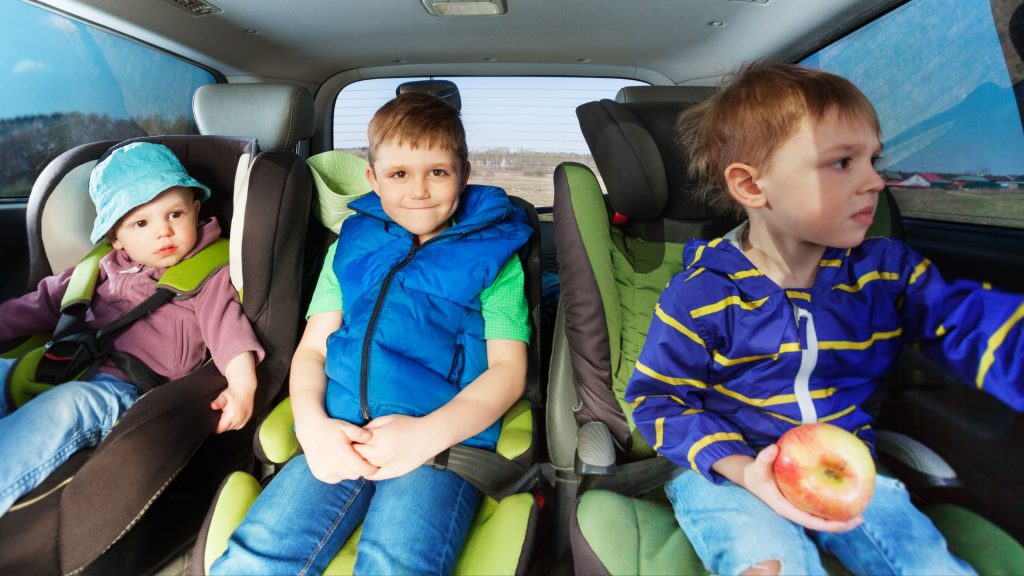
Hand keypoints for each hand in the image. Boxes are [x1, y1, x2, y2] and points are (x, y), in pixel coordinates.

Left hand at [210, 384, 253, 433]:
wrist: (245, 388)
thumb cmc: (233, 392)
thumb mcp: (223, 397)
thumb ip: (217, 402)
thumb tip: (212, 406)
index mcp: (231, 416)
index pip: (219, 429)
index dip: (215, 425)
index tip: (216, 417)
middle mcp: (238, 420)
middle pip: (225, 429)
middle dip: (222, 423)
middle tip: (223, 412)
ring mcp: (244, 420)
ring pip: (232, 427)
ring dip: (229, 422)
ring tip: (229, 411)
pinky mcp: (247, 419)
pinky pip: (238, 425)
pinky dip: (235, 421)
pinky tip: (235, 413)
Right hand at [296, 415, 377, 482]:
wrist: (310, 432)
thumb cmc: (331, 428)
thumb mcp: (346, 427)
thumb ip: (360, 433)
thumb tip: (371, 437)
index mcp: (341, 455)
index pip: (362, 470)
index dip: (371, 469)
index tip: (375, 466)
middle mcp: (333, 466)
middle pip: (355, 474)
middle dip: (360, 468)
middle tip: (358, 457)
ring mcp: (326, 472)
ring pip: (347, 477)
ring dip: (350, 470)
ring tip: (347, 457)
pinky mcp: (321, 476)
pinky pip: (338, 478)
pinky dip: (340, 472)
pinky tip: (338, 461)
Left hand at [353, 414, 440, 480]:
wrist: (428, 436)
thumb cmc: (409, 425)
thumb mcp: (388, 419)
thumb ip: (371, 425)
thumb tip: (358, 433)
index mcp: (378, 437)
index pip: (355, 442)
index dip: (352, 442)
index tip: (351, 441)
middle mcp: (381, 452)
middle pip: (358, 455)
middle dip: (355, 452)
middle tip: (353, 451)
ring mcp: (388, 463)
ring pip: (365, 466)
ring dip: (361, 463)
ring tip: (360, 459)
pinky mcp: (394, 472)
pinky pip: (376, 476)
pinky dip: (369, 473)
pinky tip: (367, 469)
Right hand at [743, 445, 862, 532]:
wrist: (750, 477)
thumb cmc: (755, 474)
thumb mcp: (756, 467)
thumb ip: (764, 458)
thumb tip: (774, 448)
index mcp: (786, 508)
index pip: (810, 522)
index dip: (828, 525)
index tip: (844, 524)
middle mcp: (795, 510)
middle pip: (821, 523)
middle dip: (841, 524)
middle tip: (861, 518)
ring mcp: (799, 506)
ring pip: (823, 516)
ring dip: (841, 516)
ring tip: (860, 510)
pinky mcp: (802, 500)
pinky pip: (820, 506)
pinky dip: (834, 504)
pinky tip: (846, 496)